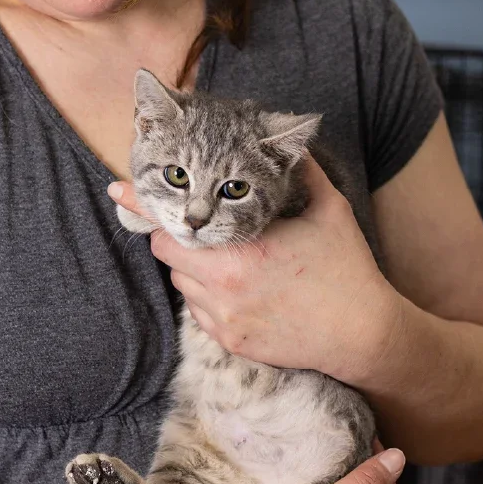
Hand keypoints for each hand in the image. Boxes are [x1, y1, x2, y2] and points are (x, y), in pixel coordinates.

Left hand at [108, 157, 403, 381]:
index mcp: (242, 252)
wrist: (364, 336)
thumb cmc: (347, 269)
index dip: (145, 207)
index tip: (118, 188)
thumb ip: (303, 172)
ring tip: (232, 256)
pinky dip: (208, 294)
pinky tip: (241, 285)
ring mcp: (225, 321)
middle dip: (179, 235)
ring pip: (183, 283)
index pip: (171, 228)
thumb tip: (294, 140)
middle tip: (200, 225)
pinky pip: (200, 311)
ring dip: (194, 265)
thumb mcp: (329, 210)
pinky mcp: (231, 343)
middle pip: (169, 254)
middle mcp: (224, 289)